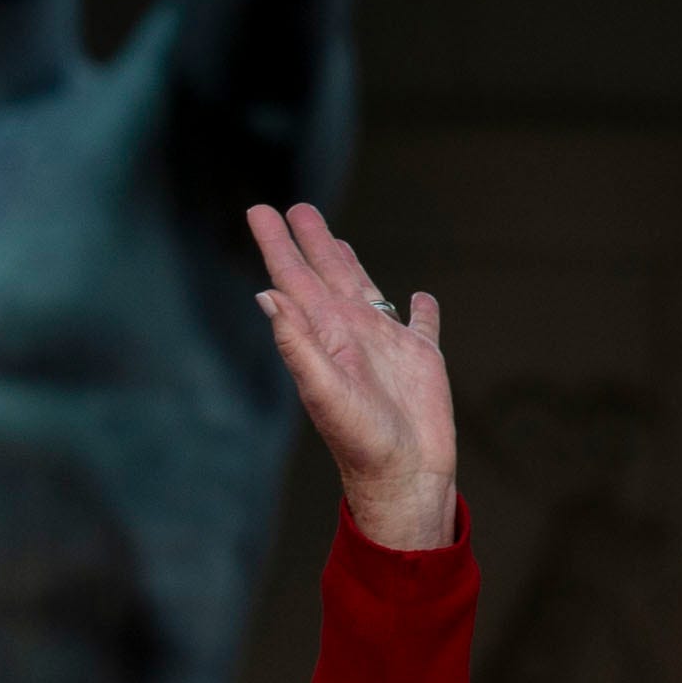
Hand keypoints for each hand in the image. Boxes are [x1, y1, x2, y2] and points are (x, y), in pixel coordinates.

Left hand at [248, 201, 458, 549]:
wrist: (404, 475)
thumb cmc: (360, 440)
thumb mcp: (323, 390)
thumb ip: (297, 343)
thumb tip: (267, 295)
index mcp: (324, 335)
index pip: (293, 278)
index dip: (277, 244)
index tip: (258, 209)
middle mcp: (351, 333)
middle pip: (326, 274)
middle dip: (310, 240)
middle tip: (295, 207)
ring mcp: (387, 345)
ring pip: (367, 289)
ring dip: (351, 263)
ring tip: (337, 239)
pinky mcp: (422, 359)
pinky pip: (422, 324)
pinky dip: (421, 308)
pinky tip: (419, 296)